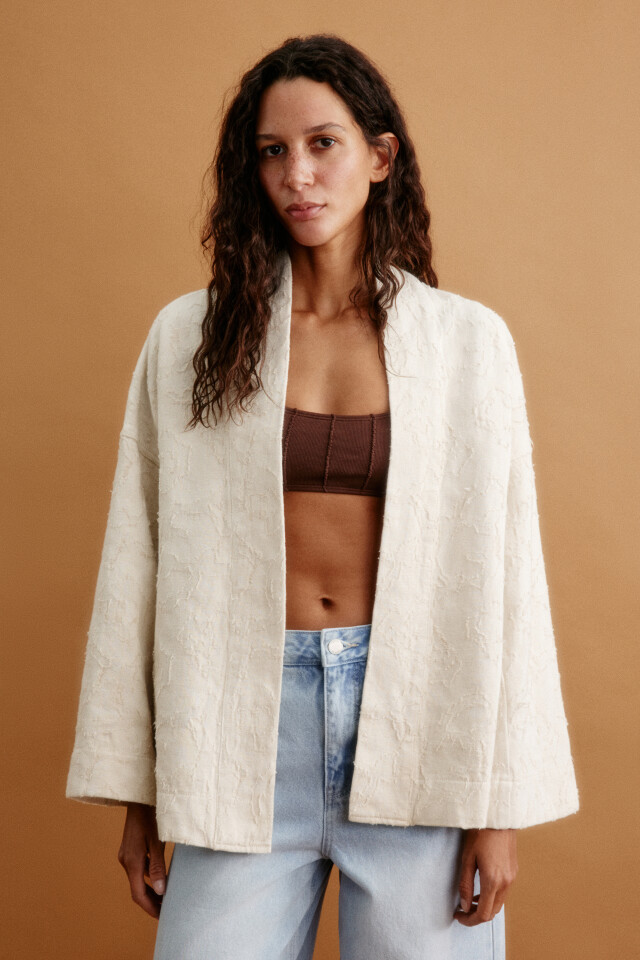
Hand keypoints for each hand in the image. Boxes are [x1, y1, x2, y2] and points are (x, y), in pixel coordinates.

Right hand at [118, 802, 166, 918]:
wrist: (139, 794)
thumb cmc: (151, 815)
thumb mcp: (157, 840)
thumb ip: (158, 866)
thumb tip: (161, 891)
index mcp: (132, 861)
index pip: (138, 894)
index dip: (150, 908)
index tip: (163, 917)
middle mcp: (126, 860)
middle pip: (137, 889)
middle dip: (151, 902)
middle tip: (167, 912)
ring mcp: (126, 854)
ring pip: (137, 879)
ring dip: (150, 891)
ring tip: (167, 898)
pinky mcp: (130, 848)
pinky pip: (138, 869)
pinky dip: (148, 878)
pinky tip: (161, 878)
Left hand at [453, 828, 517, 925]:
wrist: (498, 817)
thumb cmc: (480, 834)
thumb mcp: (467, 858)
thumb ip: (465, 885)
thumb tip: (464, 906)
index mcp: (493, 881)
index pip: (483, 914)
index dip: (470, 920)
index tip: (458, 916)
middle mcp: (506, 882)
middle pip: (493, 912)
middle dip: (477, 916)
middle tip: (462, 910)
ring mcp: (512, 877)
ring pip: (499, 903)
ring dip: (485, 906)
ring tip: (469, 900)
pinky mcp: (514, 871)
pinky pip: (504, 892)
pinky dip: (492, 897)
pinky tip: (481, 889)